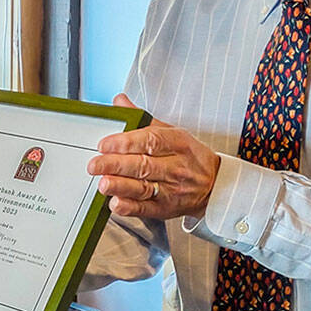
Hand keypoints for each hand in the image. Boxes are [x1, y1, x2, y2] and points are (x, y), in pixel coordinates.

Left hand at [87, 94, 219, 219]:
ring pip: (144, 188)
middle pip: (143, 165)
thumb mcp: (172, 132)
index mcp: (177, 143)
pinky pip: (146, 209)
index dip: (126, 142)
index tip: (105, 144)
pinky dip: (130, 207)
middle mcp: (175, 167)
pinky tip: (116, 203)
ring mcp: (171, 189)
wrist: (214, 185)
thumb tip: (120, 101)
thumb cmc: (189, 156)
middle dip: (116, 165)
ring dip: (121, 186)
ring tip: (103, 183)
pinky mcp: (165, 208)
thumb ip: (143, 119)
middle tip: (95, 164)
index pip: (151, 141)